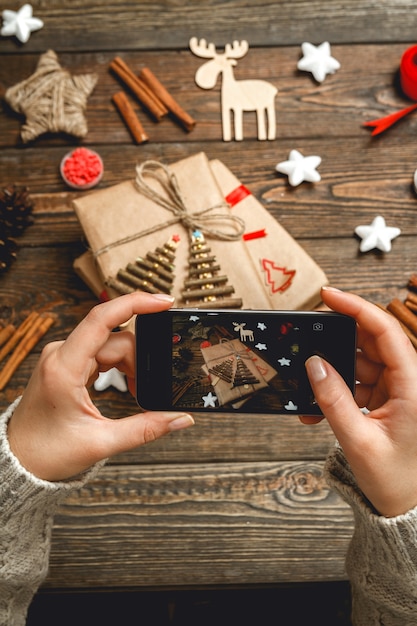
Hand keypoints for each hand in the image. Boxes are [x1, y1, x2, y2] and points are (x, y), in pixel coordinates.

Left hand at [7, 292, 193, 481]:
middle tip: (148, 390)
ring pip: (112, 345)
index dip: (136, 303)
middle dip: (140, 361)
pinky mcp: (67, 362)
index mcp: (64, 367)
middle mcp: (61, 354)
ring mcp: (63, 356)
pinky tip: (128, 385)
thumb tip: (181, 418)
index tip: (164, 302)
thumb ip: (146, 429)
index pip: (102, 318)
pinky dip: (121, 366)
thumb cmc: (47, 452)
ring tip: (136, 392)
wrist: (18, 459)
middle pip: (116, 339)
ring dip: (132, 365)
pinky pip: (102, 352)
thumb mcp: (101, 443)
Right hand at [303, 286, 416, 516]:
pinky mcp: (386, 399)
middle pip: (368, 343)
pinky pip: (356, 383)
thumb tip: (313, 365)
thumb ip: (333, 401)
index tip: (328, 295)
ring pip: (359, 363)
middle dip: (335, 344)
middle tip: (306, 346)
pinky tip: (317, 410)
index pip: (384, 332)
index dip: (356, 308)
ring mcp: (397, 389)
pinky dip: (336, 392)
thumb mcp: (359, 441)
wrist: (408, 507)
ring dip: (332, 375)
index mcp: (413, 386)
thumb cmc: (396, 480)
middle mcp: (408, 381)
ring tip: (309, 394)